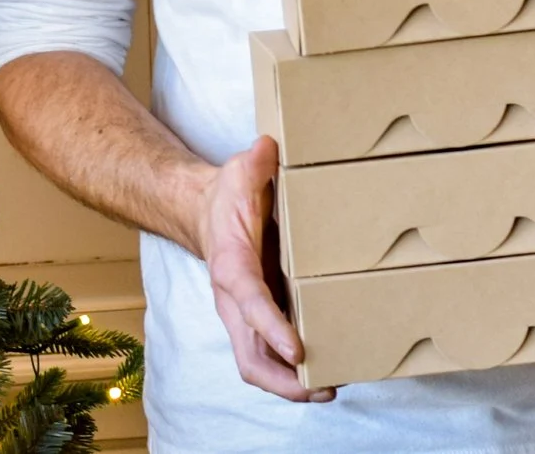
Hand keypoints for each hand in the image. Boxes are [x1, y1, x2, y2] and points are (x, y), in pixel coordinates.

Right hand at [197, 135, 336, 403]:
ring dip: (292, 384)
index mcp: (231, 265)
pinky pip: (271, 356)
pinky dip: (294, 372)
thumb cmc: (226, 196)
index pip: (249, 302)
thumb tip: (269, 147)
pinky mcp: (258, 319)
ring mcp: (245, 316)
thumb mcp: (239, 172)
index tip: (297, 349)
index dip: (272, 327)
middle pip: (250, 357)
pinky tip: (328, 370)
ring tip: (331, 386)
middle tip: (323, 385)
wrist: (203, 212)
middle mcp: (234, 300)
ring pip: (259, 365)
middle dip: (284, 380)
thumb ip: (255, 163)